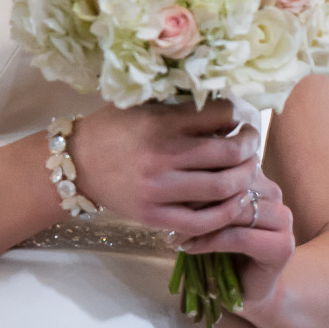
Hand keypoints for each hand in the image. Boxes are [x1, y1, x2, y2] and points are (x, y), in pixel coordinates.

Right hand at [69, 101, 261, 238]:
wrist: (77, 164)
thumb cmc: (114, 129)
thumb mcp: (145, 106)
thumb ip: (182, 107)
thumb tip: (229, 109)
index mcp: (161, 122)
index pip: (220, 115)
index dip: (240, 115)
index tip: (241, 118)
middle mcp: (162, 155)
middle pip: (229, 153)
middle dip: (251, 146)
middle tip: (251, 142)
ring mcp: (158, 189)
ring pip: (222, 187)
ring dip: (245, 178)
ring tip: (247, 169)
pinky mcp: (154, 216)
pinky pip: (202, 221)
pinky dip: (226, 213)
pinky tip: (233, 201)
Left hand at [176, 172, 295, 317]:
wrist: (246, 291)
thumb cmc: (221, 249)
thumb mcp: (208, 214)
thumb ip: (202, 194)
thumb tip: (170, 177)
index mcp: (258, 178)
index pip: (227, 166)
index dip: (196, 178)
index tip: (168, 195)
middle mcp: (275, 194)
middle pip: (233, 186)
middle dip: (197, 201)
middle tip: (167, 217)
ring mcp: (283, 221)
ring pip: (237, 210)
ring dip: (202, 224)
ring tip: (177, 235)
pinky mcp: (282, 247)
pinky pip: (240, 237)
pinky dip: (211, 242)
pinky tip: (191, 249)